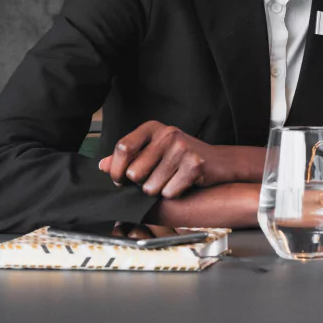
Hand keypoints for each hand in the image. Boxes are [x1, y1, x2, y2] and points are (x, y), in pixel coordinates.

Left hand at [99, 121, 263, 198]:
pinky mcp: (195, 164)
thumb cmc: (182, 157)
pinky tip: (182, 184)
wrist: (219, 162)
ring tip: (169, 180)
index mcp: (154, 128)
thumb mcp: (153, 151)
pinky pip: (169, 192)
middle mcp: (168, 134)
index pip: (123, 148)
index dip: (117, 169)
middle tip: (154, 180)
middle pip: (135, 172)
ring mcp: (183, 148)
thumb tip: (103, 166)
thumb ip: (128, 157)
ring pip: (150, 187)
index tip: (121, 179)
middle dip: (140, 184)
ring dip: (157, 191)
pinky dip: (173, 194)